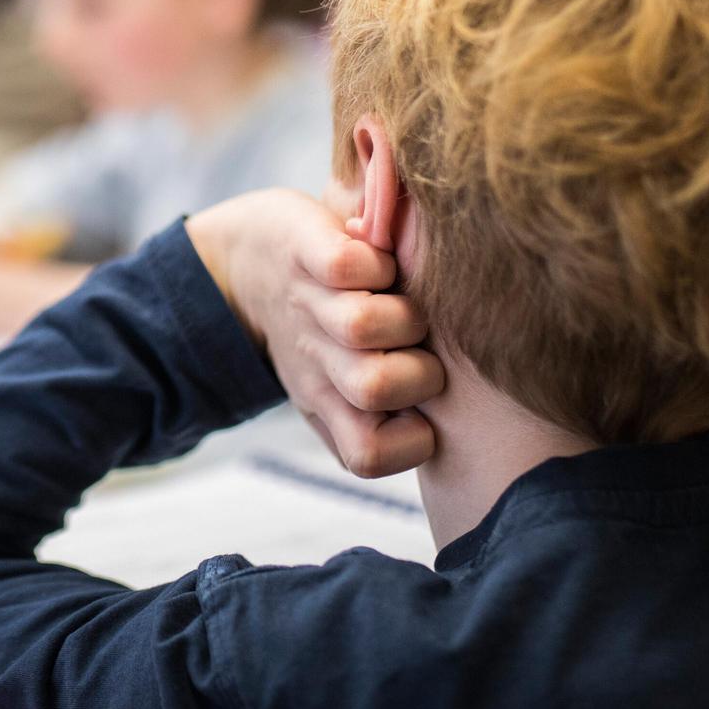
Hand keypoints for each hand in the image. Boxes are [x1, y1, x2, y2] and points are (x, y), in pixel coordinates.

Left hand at [187, 189, 443, 477]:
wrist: (244, 264)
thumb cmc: (320, 327)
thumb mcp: (340, 384)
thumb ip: (392, 410)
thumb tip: (465, 420)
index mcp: (327, 404)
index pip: (369, 456)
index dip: (413, 439)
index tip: (423, 408)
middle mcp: (314, 362)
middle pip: (374, 388)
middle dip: (418, 370)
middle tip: (418, 349)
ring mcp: (308, 306)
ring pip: (363, 325)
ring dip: (402, 313)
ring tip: (402, 301)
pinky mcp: (302, 252)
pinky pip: (344, 265)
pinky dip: (375, 260)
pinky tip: (380, 257)